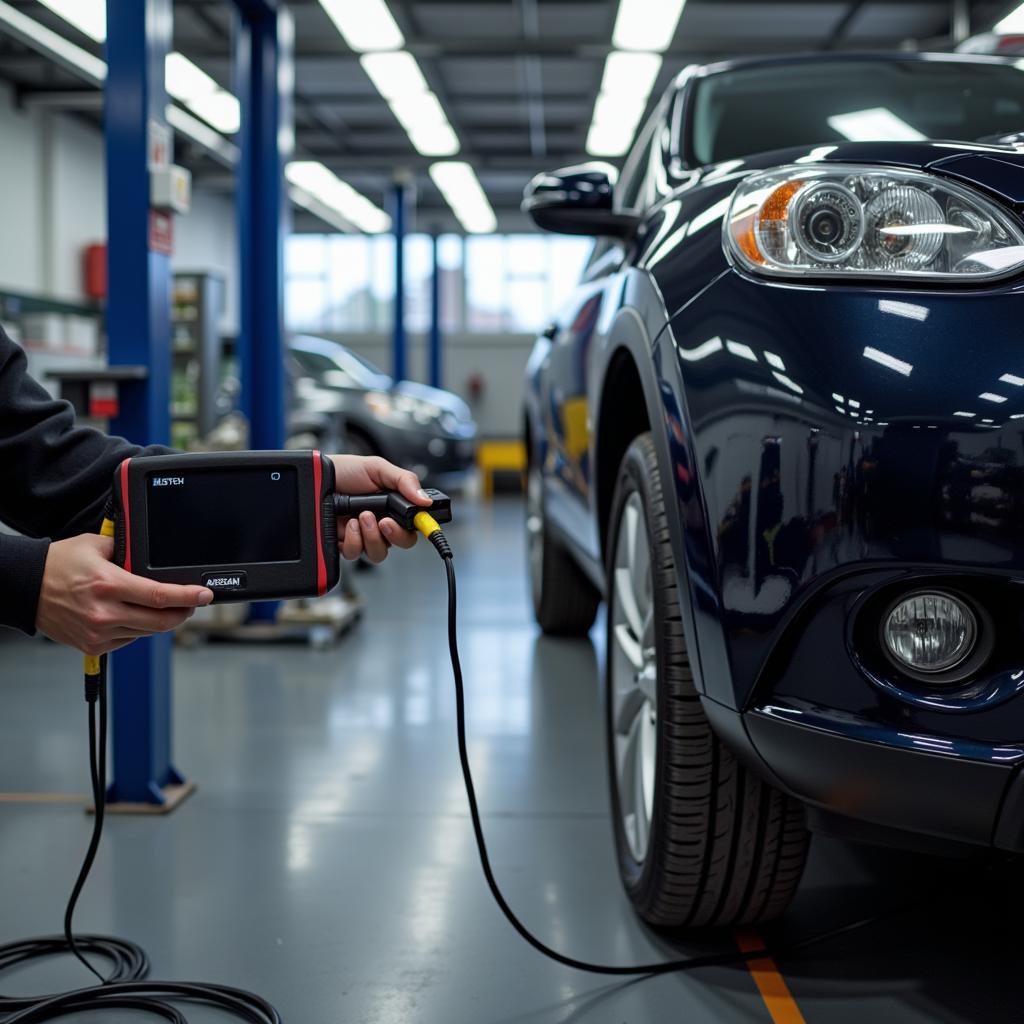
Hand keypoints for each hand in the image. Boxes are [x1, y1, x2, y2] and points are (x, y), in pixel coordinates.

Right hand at [36, 534, 213, 655]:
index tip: (205, 595)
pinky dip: (139, 629)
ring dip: (162, 622)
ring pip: (147, 633)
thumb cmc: (58, 565)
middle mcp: (105, 613)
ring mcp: (99, 633)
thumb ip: (128, 551)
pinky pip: (129, 640)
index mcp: (109, 585)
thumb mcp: (97, 545)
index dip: (188, 596)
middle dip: (183, 613)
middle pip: (161, 621)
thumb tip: (153, 558)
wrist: (27, 588)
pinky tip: (134, 616)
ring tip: (163, 608)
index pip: (160, 596)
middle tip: (192, 603)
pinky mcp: (93, 646)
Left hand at [330, 454, 432, 562]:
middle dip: (395, 535)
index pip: (414, 525)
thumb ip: (404, 481)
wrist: (317, 477)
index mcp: (394, 507)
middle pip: (401, 543)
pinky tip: (348, 525)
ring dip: (372, 537)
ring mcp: (364, 536)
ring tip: (361, 516)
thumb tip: (425, 499)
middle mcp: (381, 524)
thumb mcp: (377, 468)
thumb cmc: (345, 471)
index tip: (416, 524)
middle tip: (384, 521)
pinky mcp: (345, 544)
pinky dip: (353, 541)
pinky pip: (355, 554)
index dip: (421, 528)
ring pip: (379, 553)